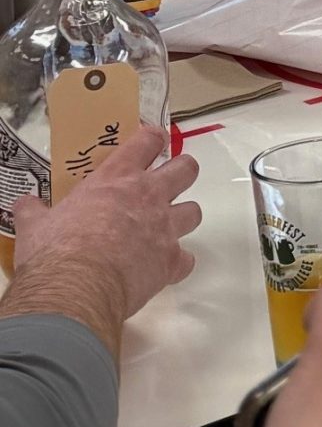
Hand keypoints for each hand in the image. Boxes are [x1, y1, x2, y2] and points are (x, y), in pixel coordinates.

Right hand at [7, 128, 199, 331]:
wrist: (76, 288)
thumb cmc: (55, 249)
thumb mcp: (36, 225)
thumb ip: (33, 212)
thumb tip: (23, 205)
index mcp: (116, 178)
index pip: (147, 141)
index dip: (153, 139)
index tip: (152, 142)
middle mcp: (148, 196)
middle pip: (186, 169)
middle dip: (181, 172)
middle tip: (166, 183)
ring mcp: (164, 228)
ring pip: (194, 211)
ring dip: (182, 218)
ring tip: (166, 228)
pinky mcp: (171, 261)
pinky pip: (186, 259)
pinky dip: (177, 263)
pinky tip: (163, 269)